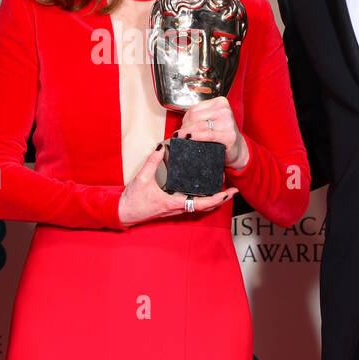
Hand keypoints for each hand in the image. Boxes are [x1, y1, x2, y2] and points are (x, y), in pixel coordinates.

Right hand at [118, 142, 235, 226]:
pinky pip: (192, 204)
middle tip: (233, 189)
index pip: (201, 204)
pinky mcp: (172, 206)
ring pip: (200, 207)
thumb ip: (152, 162)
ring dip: (213, 200)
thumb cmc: (133, 200)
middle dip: (221, 199)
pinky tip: (205, 190)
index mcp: (174, 203)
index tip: (229, 192)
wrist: (124, 212)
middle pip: (206, 207)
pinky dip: (202, 199)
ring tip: (223, 189)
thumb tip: (160, 147)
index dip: (218, 199)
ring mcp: (176, 209)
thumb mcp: (142, 178)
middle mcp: (178, 208)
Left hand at [175, 97, 248, 169]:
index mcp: (220, 102)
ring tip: (183, 139)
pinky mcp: (228, 135)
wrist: (237, 148)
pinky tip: (190, 139)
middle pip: (194, 117)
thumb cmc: (222, 134)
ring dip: (187, 134)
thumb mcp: (213, 119)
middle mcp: (224, 110)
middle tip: (182, 136)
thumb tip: (181, 125)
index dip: (185, 119)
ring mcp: (228, 122)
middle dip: (185, 127)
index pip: (194, 108)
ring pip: (199, 126)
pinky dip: (196, 137)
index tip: (183, 127)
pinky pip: (207, 135)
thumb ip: (199, 117)